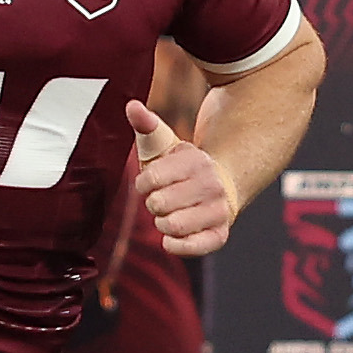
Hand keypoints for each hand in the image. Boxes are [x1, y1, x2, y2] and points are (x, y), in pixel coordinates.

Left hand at [125, 100, 236, 255]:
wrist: (221, 184)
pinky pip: (193, 248)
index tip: (148, 183)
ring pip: (172, 226)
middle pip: (158, 204)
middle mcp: (211, 185)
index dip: (142, 184)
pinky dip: (176, 245)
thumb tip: (131, 105)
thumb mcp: (165, 142)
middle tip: (162, 199)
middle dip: (153, 203)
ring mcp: (218, 211)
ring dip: (162, 223)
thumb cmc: (182, 167)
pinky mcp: (220, 234)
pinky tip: (171, 236)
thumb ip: (146, 123)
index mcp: (195, 160)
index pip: (150, 180)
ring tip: (170, 214)